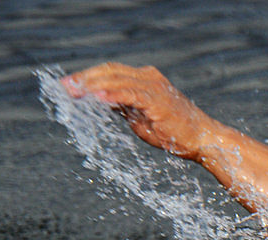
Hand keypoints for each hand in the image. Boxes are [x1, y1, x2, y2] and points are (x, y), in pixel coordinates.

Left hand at [63, 63, 214, 159]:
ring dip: (93, 85)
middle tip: (65, 86)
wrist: (202, 140)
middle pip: (109, 71)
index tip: (69, 85)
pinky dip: (113, 95)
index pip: (110, 72)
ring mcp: (154, 87)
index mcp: (145, 79)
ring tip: (75, 91)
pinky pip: (131, 94)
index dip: (88, 77)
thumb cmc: (174, 132)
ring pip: (116, 80)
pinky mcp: (158, 100)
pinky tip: (98, 98)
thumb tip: (101, 102)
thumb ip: (123, 107)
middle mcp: (149, 78)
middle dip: (85, 79)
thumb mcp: (141, 117)